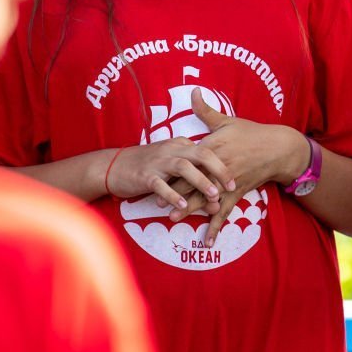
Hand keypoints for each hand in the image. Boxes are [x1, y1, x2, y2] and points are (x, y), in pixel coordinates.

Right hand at [104, 138, 229, 211]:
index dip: (222, 164)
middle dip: (217, 170)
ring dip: (200, 181)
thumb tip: (216, 193)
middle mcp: (171, 150)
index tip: (235, 180)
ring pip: (183, 167)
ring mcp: (158, 162)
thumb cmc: (150, 167)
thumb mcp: (172, 163)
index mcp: (180, 145)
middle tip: (231, 186)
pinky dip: (173, 195)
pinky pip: (161, 185)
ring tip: (213, 196)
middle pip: (200, 154)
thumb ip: (194, 176)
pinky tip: (183, 206)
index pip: (206, 151)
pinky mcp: (145, 176)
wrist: (116, 167)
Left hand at [165, 90, 305, 246]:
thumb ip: (206, 111)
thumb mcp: (227, 120)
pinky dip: (216, 227)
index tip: (156, 176)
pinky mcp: (238, 194)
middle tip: (156, 202)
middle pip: (194, 182)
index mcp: (213, 149)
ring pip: (206, 198)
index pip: (189, 161)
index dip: (172, 170)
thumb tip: (193, 91)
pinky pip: (224, 212)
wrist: (277, 149)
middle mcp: (219, 168)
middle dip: (175, 193)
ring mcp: (229, 183)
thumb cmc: (250, 133)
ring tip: (173, 220)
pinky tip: (207, 240)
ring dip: (190, 210)